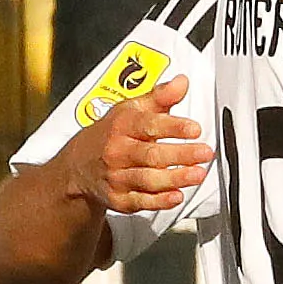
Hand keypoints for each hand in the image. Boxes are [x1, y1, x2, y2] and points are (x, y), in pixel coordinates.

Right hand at [66, 74, 213, 215]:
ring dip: (175, 178)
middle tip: (205, 152)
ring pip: (147, 179)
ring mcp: (116, 177)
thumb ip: (159, 97)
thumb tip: (181, 82)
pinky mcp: (118, 198)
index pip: (148, 125)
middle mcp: (117, 152)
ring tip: (198, 174)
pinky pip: (140, 202)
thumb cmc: (110, 134)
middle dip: (180, 154)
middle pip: (151, 155)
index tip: (195, 128)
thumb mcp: (130, 109)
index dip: (173, 126)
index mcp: (121, 126)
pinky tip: (177, 196)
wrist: (77, 166)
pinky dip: (159, 201)